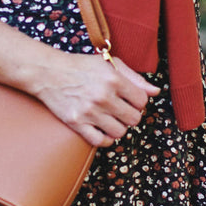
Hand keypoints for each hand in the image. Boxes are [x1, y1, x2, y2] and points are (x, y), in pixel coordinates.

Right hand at [31, 50, 159, 146]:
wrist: (50, 72)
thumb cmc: (82, 66)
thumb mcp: (109, 63)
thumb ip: (135, 77)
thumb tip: (156, 91)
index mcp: (114, 79)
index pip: (142, 101)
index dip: (138, 101)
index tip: (130, 99)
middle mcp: (104, 96)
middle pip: (133, 119)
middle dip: (130, 115)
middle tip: (121, 109)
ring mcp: (90, 111)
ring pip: (120, 132)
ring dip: (119, 127)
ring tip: (111, 118)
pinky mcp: (77, 123)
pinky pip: (101, 141)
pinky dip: (105, 138)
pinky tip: (102, 129)